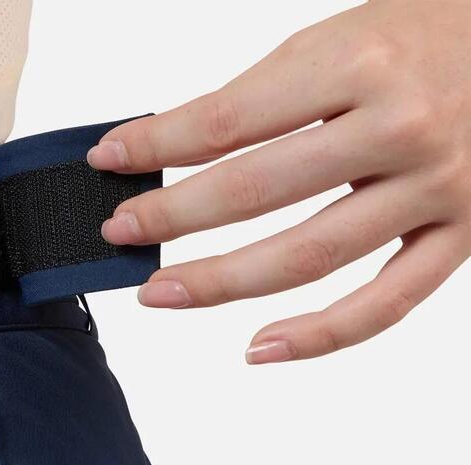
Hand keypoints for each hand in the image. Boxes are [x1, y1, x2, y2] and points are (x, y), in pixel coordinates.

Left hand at [87, 0, 470, 362]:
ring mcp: (436, 187)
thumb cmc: (424, 37)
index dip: (158, 146)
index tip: (109, 161)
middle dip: (173, 217)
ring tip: (160, 294)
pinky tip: (257, 348)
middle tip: (120, 234)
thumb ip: (261, 99)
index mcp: (361, 60)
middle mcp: (401, 125)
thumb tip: (168, 152)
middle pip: (258, 192)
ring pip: (308, 256)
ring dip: (221, 283)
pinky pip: (383, 305)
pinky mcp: (461, 235)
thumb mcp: (339, 39)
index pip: (229, 120)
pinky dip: (318, 336)